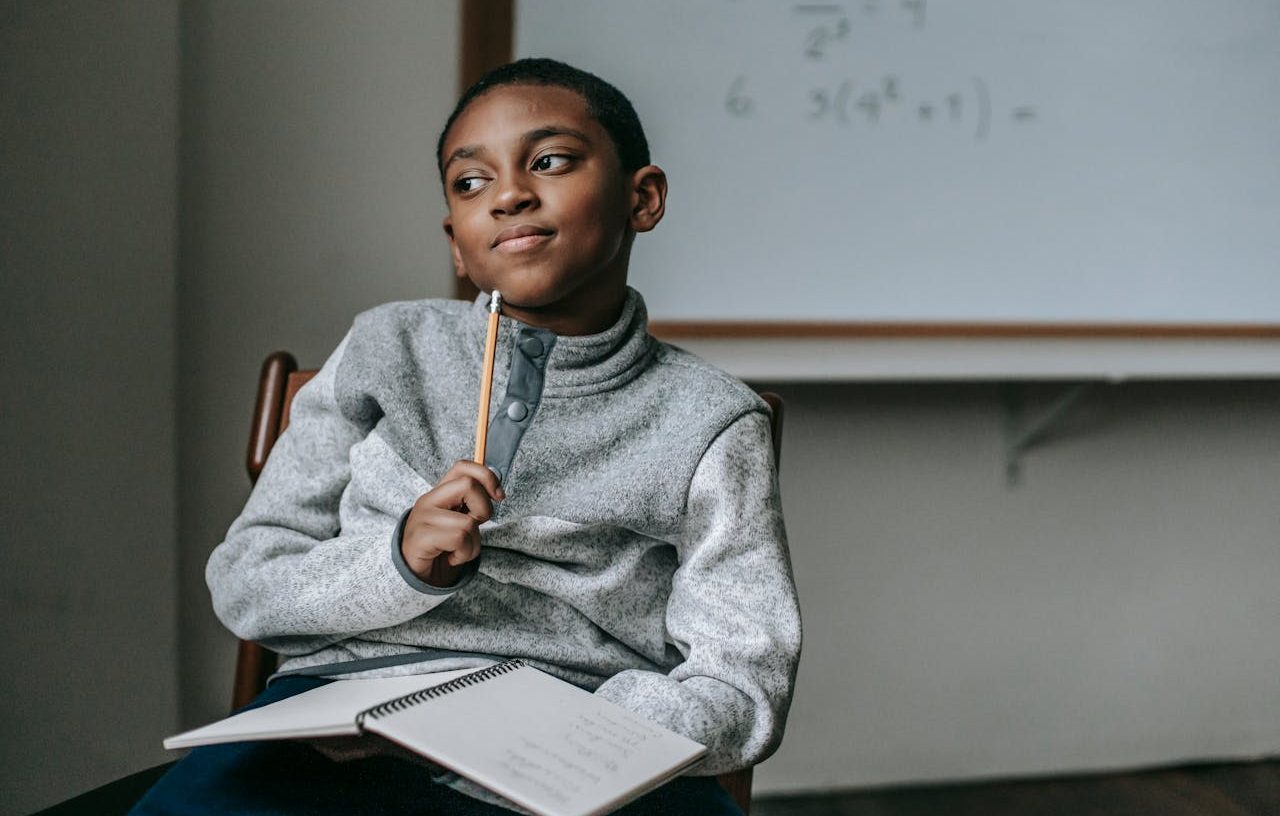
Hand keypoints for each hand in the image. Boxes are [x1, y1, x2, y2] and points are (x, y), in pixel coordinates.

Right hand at [402, 460, 503, 585]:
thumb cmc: (443, 548)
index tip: (498, 497)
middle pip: (469, 484)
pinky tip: (452, 558)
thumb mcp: (460, 521)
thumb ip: (472, 505)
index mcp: (439, 493)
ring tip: (459, 550)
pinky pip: (459, 539)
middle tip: (473, 528)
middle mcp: (428, 500)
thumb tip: (496, 492)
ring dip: (473, 543)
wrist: (416, 576)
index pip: (462, 467)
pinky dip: (464, 554)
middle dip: (484, 509)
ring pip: (468, 522)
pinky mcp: (421, 538)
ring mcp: (423, 518)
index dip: (487, 476)